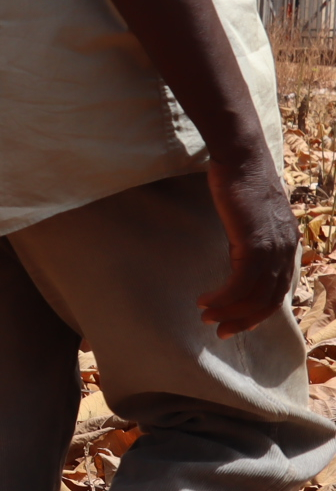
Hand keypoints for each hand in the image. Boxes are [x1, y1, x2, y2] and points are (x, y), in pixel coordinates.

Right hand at [201, 153, 297, 336]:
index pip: (277, 291)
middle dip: (243, 320)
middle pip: (268, 300)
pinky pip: (240, 283)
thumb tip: (239, 255)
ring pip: (254, 296)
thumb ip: (251, 238)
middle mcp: (285, 251)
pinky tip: (204, 299)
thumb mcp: (251, 218)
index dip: (255, 312)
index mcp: (286, 246)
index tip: (232, 321)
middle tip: (220, 330)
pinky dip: (222, 297)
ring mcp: (272, 249)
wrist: (242, 160)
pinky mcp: (255, 245)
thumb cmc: (240, 182)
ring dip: (229, 311)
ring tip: (206, 317)